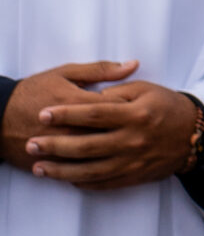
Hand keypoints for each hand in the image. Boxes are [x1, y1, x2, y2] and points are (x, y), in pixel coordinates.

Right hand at [5, 60, 136, 172]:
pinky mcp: (52, 164)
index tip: (137, 105)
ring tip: (123, 143)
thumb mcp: (66, 73)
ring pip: (97, 155)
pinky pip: (79, 170)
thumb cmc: (33, 91)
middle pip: (110, 132)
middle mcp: (70, 128)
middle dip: (126, 130)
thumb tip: (133, 65)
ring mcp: (61, 149)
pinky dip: (95, 166)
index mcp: (77, 102)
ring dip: (114, 150)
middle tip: (135, 126)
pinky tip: (107, 161)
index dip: (131, 105)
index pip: (117, 105)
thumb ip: (101, 70)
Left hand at [20, 67, 200, 187]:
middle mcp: (132, 140)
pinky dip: (80, 182)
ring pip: (89, 170)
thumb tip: (91, 97)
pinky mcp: (133, 177)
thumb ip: (118, 91)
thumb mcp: (147, 89)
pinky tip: (65, 178)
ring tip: (39, 167)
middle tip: (31, 143)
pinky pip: (101, 183)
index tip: (44, 114)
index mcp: (135, 114)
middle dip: (54, 145)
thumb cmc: (168, 107)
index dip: (66, 114)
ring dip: (60, 170)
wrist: (196, 135)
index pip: (94, 114)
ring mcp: (132, 161)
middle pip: (86, 145)